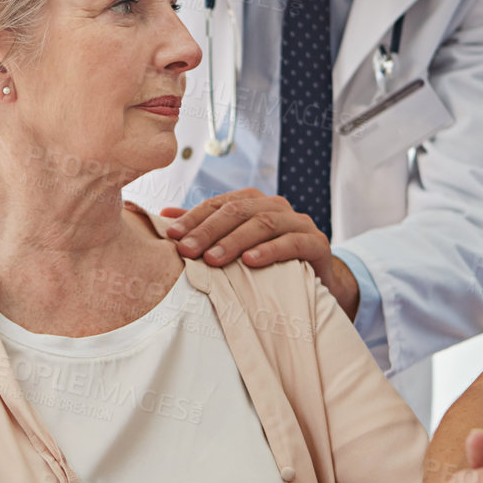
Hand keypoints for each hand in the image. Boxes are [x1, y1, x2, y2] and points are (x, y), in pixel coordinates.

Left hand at [162, 190, 358, 317]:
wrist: (316, 281)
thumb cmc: (268, 262)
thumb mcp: (236, 245)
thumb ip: (206, 229)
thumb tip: (165, 216)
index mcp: (253, 202)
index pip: (218, 204)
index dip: (193, 218)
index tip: (171, 236)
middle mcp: (276, 206)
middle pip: (238, 210)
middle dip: (209, 230)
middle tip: (186, 250)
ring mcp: (298, 222)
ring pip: (263, 222)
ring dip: (235, 241)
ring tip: (213, 259)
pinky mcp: (317, 243)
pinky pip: (292, 242)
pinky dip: (270, 250)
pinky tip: (251, 261)